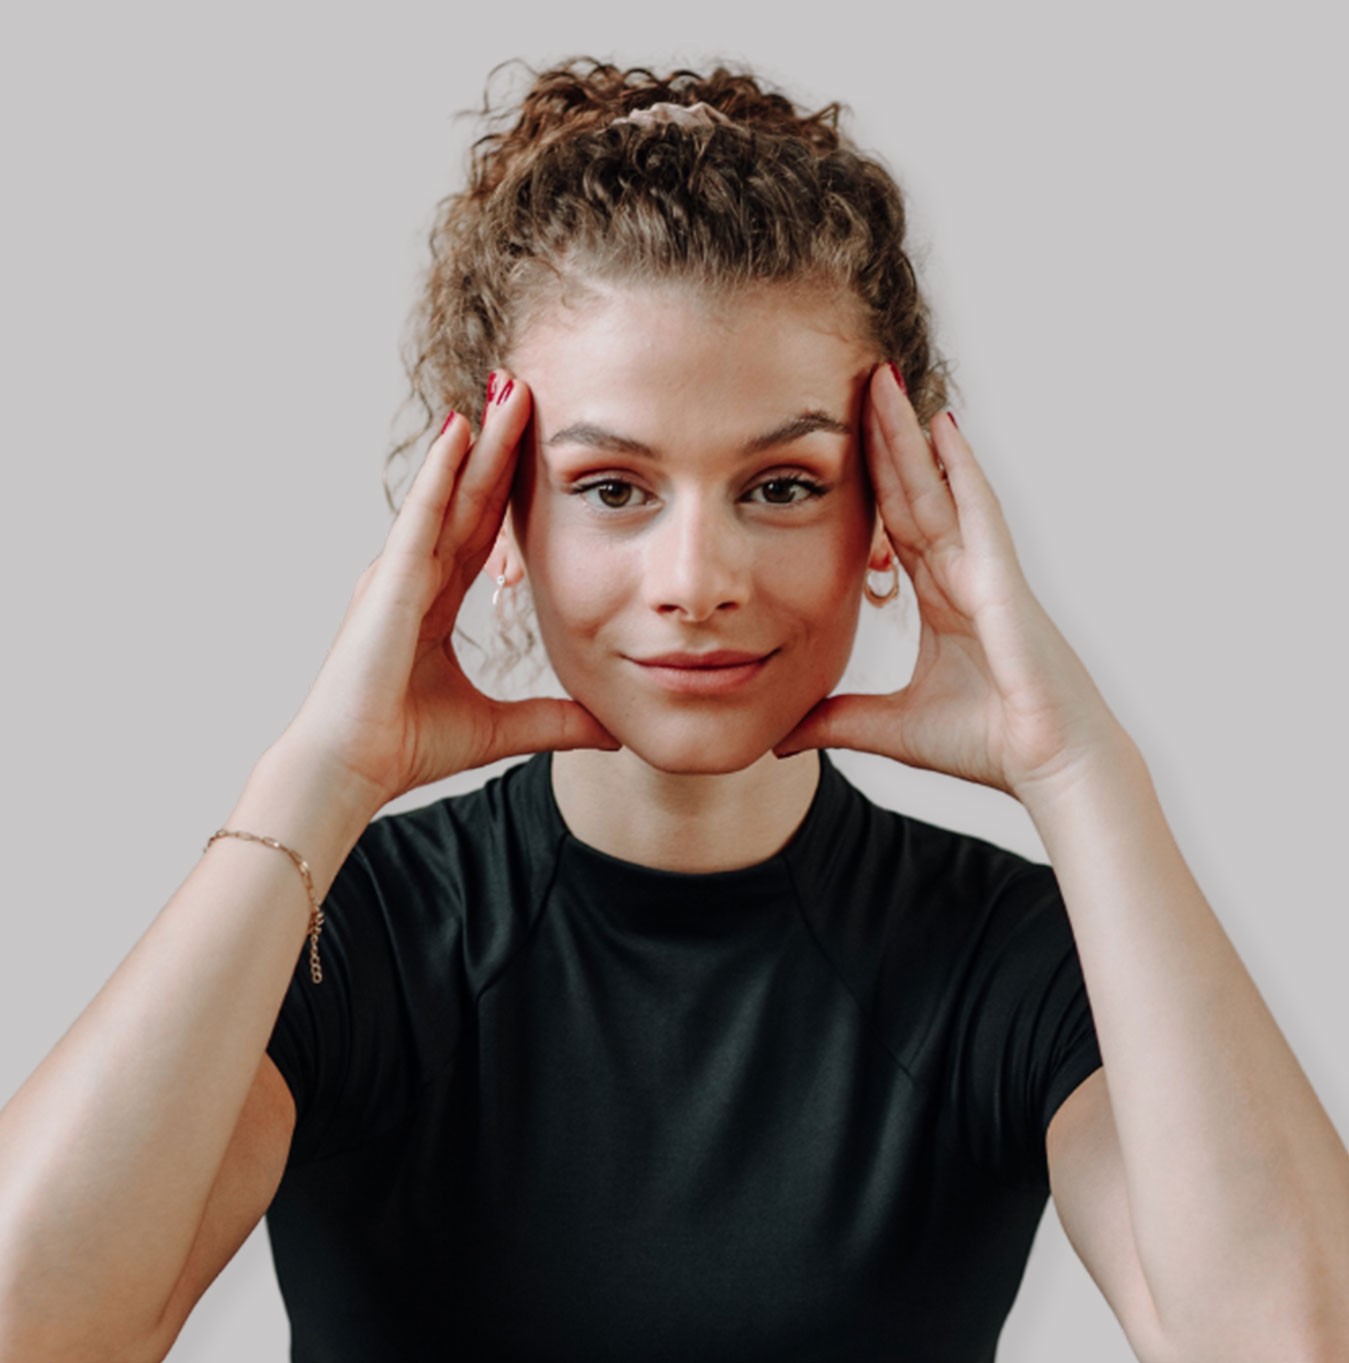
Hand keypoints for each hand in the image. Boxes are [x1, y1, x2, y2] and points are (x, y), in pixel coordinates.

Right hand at [282, 374, 616, 805]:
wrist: (353, 770)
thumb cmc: (406, 746)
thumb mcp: (501, 727)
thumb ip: (555, 721)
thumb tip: (611, 730)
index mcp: (434, 600)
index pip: (482, 529)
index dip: (509, 486)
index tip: (539, 445)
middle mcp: (414, 576)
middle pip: (467, 497)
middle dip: (498, 445)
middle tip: (526, 389)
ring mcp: (397, 573)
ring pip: (446, 493)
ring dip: (478, 442)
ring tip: (508, 389)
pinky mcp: (386, 582)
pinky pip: (420, 516)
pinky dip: (440, 474)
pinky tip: (462, 432)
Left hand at [774, 362, 1123, 800]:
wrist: (1050, 767)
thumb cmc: (986, 745)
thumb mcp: (888, 727)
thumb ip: (835, 721)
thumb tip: (779, 736)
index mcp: (941, 599)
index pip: (894, 525)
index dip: (868, 481)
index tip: (836, 439)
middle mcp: (962, 574)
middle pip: (913, 491)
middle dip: (885, 438)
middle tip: (857, 382)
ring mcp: (986, 570)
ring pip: (940, 488)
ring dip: (911, 435)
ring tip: (885, 382)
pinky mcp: (1005, 579)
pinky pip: (978, 512)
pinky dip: (961, 469)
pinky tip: (942, 426)